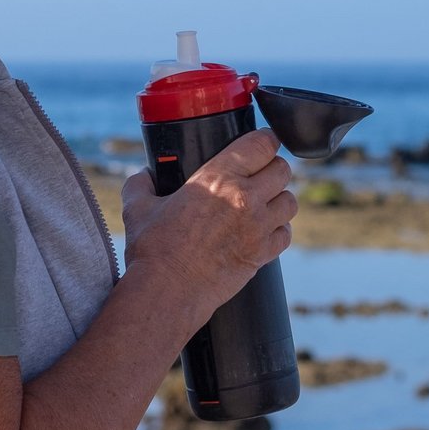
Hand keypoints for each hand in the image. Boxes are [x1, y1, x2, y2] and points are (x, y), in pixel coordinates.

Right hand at [120, 129, 296, 314]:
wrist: (168, 290)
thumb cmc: (153, 248)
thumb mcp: (138, 207)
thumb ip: (140, 184)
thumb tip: (143, 175)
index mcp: (218, 177)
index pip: (262, 144)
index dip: (265, 140)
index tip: (262, 143)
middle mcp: (245, 198)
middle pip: (282, 170)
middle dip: (272, 169)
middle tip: (260, 174)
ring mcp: (258, 227)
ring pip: (290, 201)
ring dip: (278, 199)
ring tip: (264, 204)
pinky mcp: (262, 254)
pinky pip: (286, 234)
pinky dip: (279, 231)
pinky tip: (263, 232)